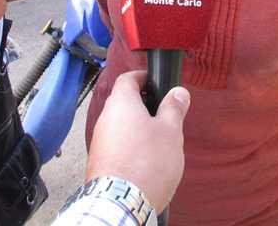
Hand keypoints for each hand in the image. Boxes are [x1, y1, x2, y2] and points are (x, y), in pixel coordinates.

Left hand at [86, 71, 190, 212]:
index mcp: (121, 103)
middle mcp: (105, 118)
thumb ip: (174, 108)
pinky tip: (145, 161)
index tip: (154, 80)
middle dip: (143, 106)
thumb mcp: (171, 130)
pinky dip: (130, 148)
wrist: (121, 201)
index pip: (127, 78)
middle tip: (163, 115)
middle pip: (123, 103)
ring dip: (137, 129)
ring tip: (158, 142)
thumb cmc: (146, 162)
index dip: (142, 77)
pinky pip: (116, 146)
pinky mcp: (99, 161)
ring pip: (120, 126)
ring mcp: (99, 141)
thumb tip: (178, 92)